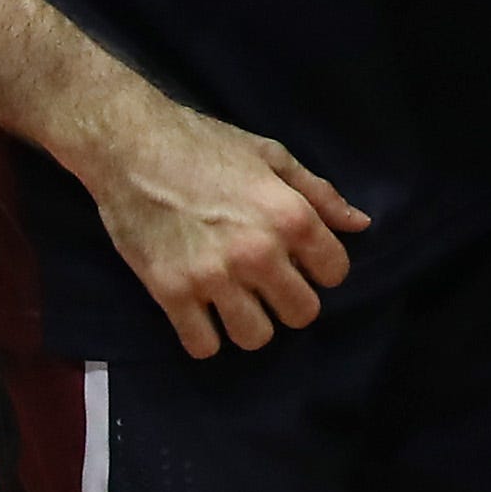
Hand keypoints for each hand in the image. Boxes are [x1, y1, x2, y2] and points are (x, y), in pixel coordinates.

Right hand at [69, 86, 372, 357]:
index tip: (299, 261)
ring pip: (256, 338)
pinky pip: (202, 346)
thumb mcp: (272, 156)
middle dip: (290, 302)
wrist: (130, 145)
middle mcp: (258, 253)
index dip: (321, 268)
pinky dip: (204, 337)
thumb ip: (319, 194)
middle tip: (268, 285)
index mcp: (291, 217)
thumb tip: (360, 224)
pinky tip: (201, 314)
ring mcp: (213, 277)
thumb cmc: (206, 145)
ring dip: (250, 324)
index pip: (335, 273)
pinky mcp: (170, 292)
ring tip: (236, 302)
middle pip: (302, 314)